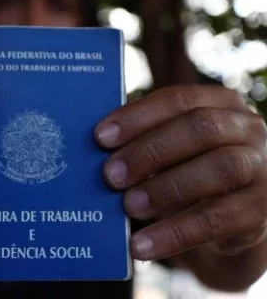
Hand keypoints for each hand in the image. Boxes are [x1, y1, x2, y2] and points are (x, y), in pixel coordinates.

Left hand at [95, 85, 266, 260]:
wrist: (231, 209)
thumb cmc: (190, 165)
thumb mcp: (172, 147)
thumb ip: (144, 141)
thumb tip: (96, 152)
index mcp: (219, 103)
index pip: (178, 100)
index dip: (138, 117)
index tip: (100, 136)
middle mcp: (247, 128)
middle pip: (201, 128)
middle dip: (150, 151)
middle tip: (111, 175)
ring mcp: (260, 167)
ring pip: (219, 169)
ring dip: (165, 188)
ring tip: (128, 206)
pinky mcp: (259, 210)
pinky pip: (219, 220)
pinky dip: (175, 233)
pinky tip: (142, 245)